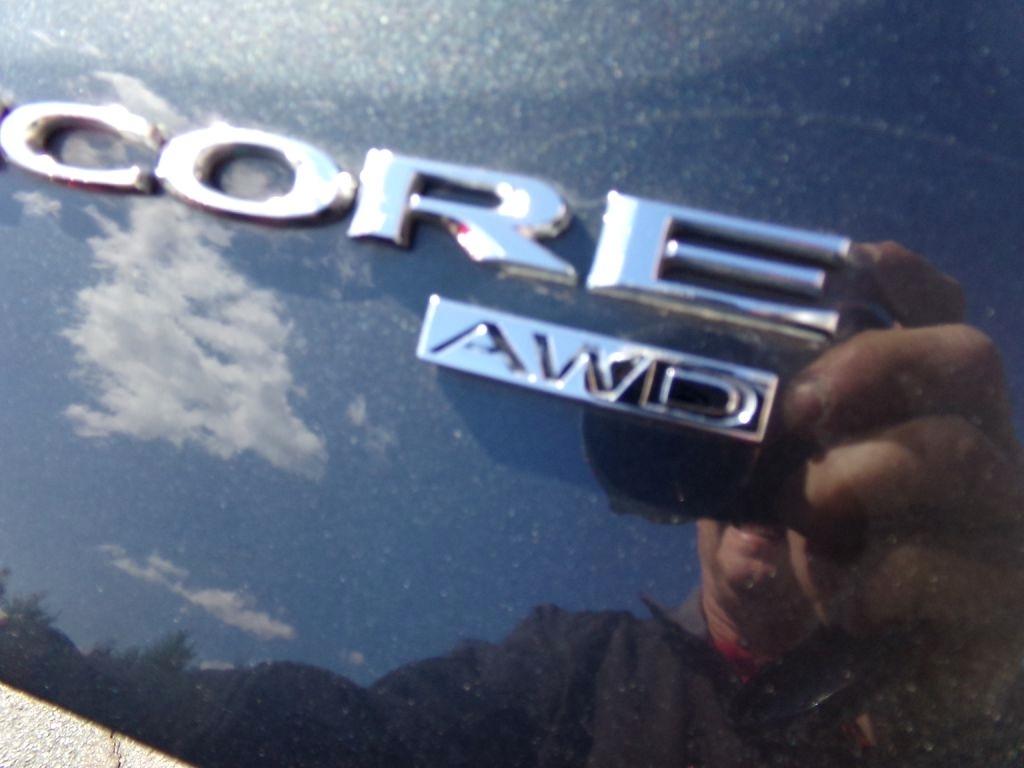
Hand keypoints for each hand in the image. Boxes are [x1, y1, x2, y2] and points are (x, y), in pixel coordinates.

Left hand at [777, 242, 1023, 729]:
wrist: (815, 680)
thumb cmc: (782, 572)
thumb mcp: (746, 508)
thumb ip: (738, 467)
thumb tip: (722, 460)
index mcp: (913, 413)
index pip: (935, 321)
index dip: (906, 281)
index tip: (862, 258)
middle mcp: (972, 451)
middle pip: (967, 357)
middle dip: (876, 364)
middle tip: (801, 405)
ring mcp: (1000, 524)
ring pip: (961, 453)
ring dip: (859, 476)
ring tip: (807, 513)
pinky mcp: (1003, 604)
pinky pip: (953, 570)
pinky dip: (877, 580)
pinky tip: (842, 601)